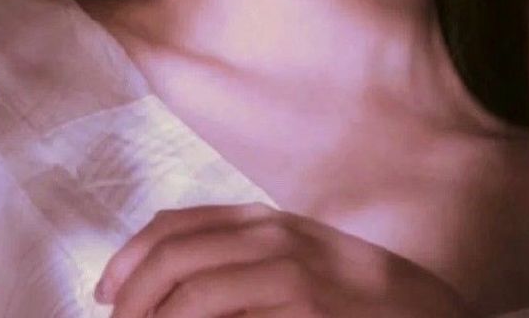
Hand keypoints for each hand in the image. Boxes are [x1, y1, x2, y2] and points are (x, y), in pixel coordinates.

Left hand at [94, 202, 476, 316]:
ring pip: (193, 298)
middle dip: (132, 299)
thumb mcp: (288, 255)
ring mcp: (289, 276)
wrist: (423, 311)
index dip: (127, 259)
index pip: (172, 227)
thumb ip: (235, 257)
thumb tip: (162, 288)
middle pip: (172, 260)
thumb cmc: (347, 289)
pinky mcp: (305, 312)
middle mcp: (269, 237)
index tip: (105, 294)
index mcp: (260, 220)